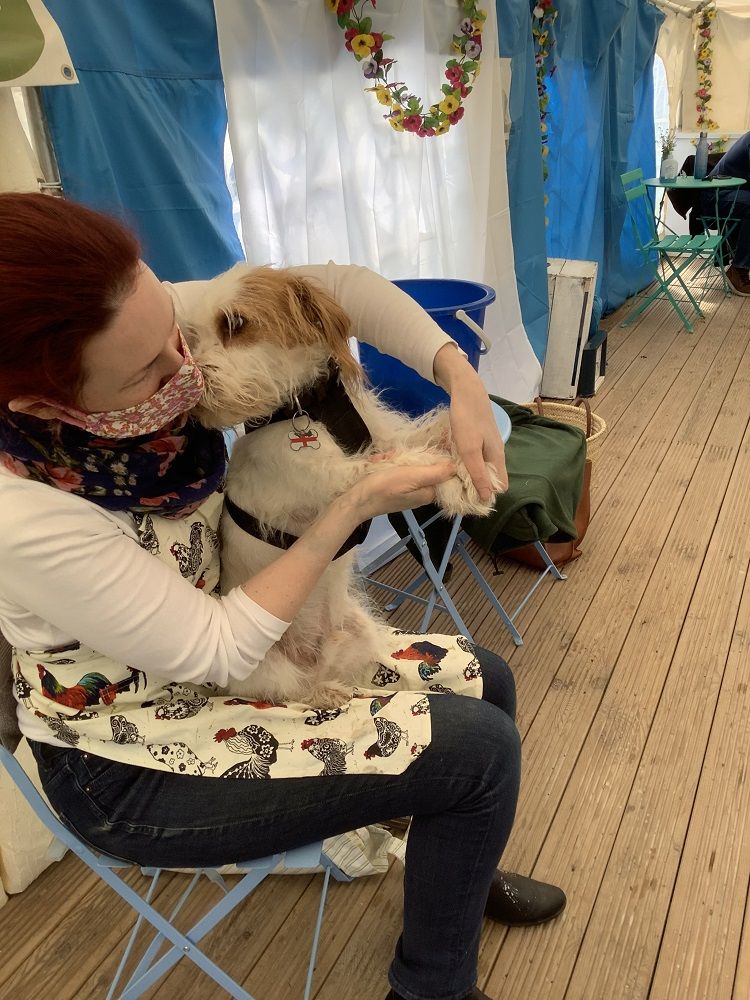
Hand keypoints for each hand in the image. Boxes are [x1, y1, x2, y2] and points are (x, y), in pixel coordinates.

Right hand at [343, 462, 455, 519]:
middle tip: (392, 457)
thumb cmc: (385, 487)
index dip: (431, 456)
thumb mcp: (413, 477)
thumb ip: (436, 472)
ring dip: (394, 459)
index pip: (440, 470)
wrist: (356, 500)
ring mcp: (406, 490)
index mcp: (428, 492)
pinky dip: (386, 465)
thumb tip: (456, 467)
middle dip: (406, 458)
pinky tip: (378, 464)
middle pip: (422, 466)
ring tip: (382, 461)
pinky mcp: (393, 488)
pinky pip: (395, 470)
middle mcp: (420, 492)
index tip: (418, 450)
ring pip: (407, 465)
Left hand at [433, 344, 508, 499]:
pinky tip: (452, 463)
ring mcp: (487, 444)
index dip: (486, 496)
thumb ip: (478, 473)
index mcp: (497, 458)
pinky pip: (474, 457)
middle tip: (455, 491)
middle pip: (490, 478)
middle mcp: (495, 453)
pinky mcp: (478, 437)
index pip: (499, 486)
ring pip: (481, 467)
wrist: (465, 389)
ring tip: (452, 480)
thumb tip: (488, 498)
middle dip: (476, 487)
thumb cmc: (467, 419)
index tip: (468, 501)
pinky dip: (465, 463)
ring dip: (469, 475)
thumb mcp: (470, 449)